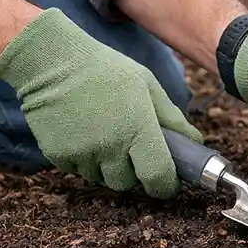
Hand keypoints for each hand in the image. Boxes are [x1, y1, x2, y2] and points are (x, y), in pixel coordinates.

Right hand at [0, 8, 203, 197]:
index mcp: (138, 129)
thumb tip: (195, 142)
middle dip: (134, 172)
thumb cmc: (104, 70)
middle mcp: (110, 147)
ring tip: (105, 136)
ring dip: (108, 167)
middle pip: (128, 183)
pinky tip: (84, 135)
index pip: (158, 177)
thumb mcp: (147, 85)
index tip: (166, 182)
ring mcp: (82, 153)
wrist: (51, 62)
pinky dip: (85, 161)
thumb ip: (172, 117)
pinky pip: (79, 171)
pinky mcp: (58, 155)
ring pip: (103, 179)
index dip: (165, 185)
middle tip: (131, 149)